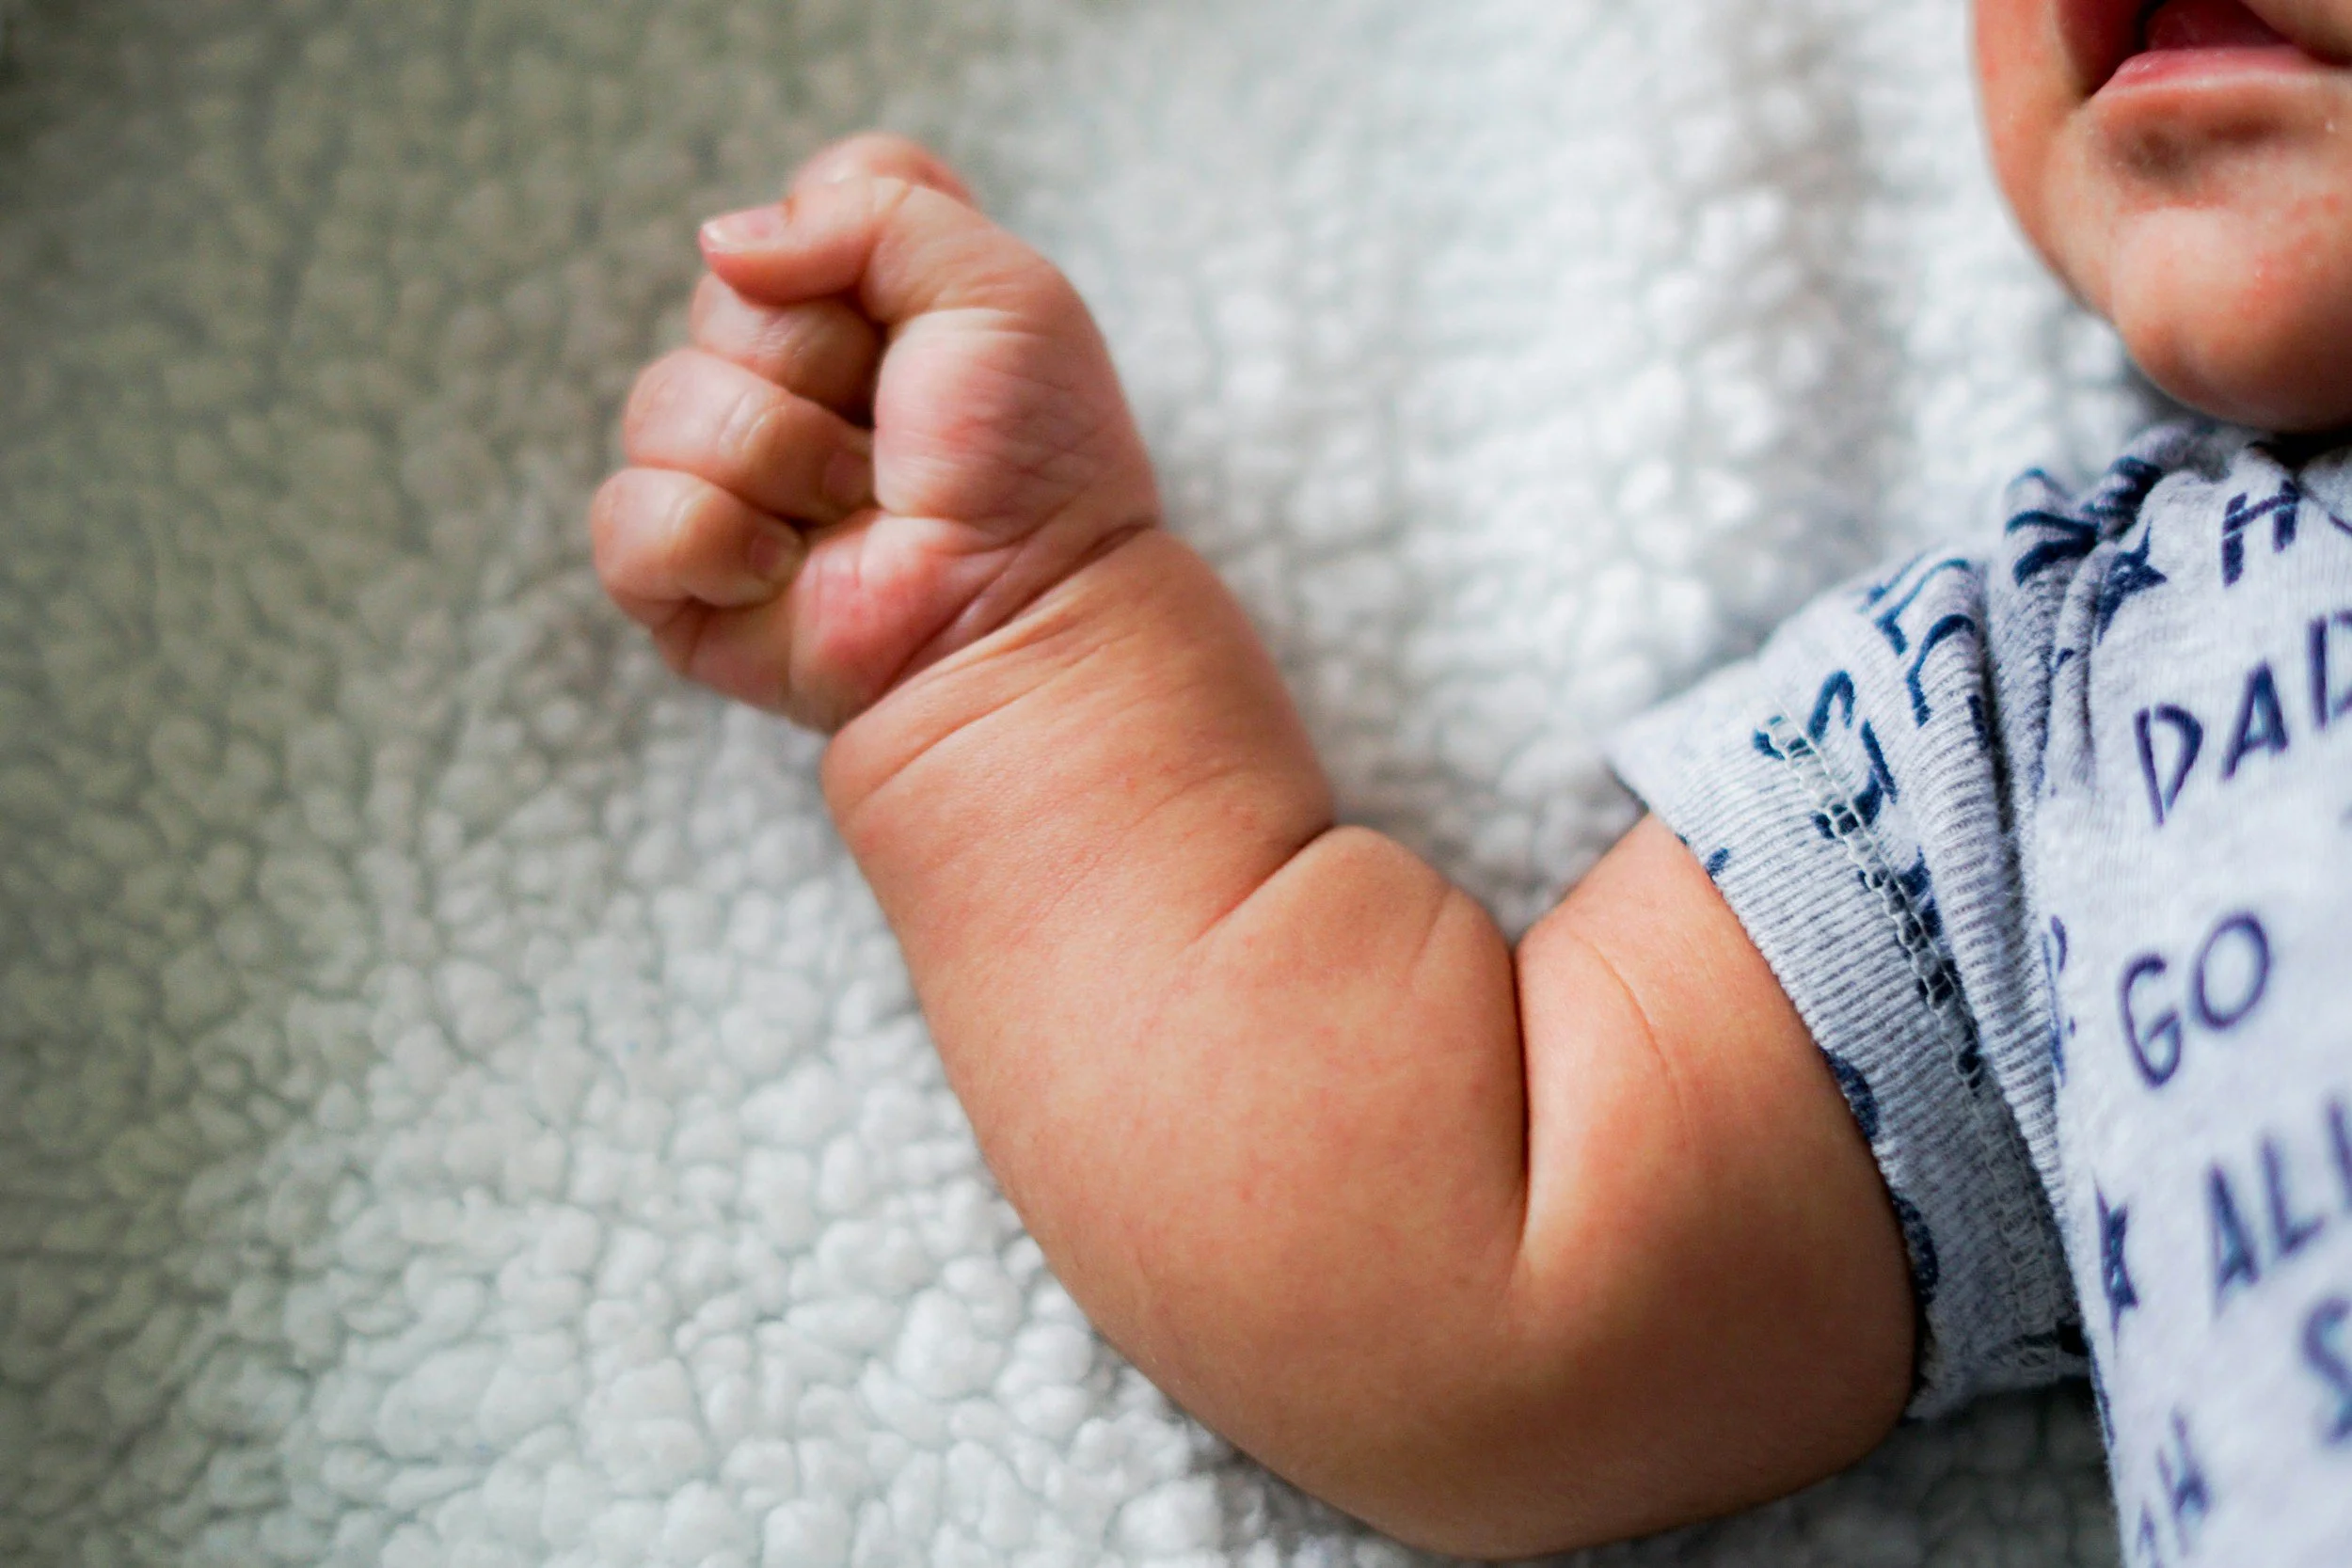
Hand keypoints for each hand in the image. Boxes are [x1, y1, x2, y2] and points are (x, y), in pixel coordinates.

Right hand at [591, 135, 1161, 729]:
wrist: (1024, 610)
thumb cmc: (1032, 462)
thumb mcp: (999, 291)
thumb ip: (873, 204)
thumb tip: (720, 244)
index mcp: (869, 304)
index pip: (803, 203)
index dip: (847, 247)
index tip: (914, 318)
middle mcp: (789, 378)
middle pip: (723, 297)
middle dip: (811, 363)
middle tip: (890, 435)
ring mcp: (727, 476)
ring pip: (663, 402)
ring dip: (776, 457)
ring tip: (855, 508)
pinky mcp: (683, 574)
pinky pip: (628, 516)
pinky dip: (711, 540)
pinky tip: (784, 572)